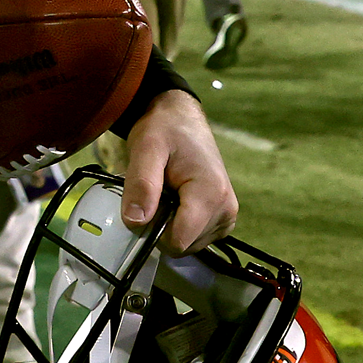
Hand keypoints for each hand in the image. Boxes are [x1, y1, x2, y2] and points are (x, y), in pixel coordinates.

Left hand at [120, 90, 237, 253]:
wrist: (180, 118)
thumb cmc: (164, 129)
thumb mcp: (146, 149)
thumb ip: (142, 184)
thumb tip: (135, 222)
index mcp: (212, 195)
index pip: (178, 241)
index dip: (152, 230)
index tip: (142, 205)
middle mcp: (226, 210)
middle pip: (182, 244)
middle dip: (160, 225)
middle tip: (154, 193)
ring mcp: (227, 216)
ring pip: (187, 243)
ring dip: (168, 224)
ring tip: (165, 192)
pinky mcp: (222, 218)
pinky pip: (193, 236)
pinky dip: (178, 223)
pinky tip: (174, 199)